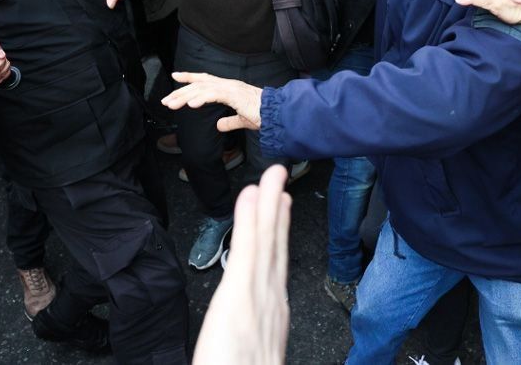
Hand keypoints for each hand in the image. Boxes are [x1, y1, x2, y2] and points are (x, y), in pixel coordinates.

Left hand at [162, 72, 262, 131]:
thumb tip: (218, 125)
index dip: (190, 77)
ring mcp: (231, 88)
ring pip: (203, 88)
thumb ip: (230, 122)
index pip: (206, 80)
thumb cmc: (264, 115)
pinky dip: (201, 98)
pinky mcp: (235, 95)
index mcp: (230, 88)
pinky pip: (214, 95)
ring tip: (172, 104)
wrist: (278, 114)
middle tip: (166, 100)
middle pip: (199, 84)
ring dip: (185, 96)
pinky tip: (191, 104)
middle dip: (180, 92)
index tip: (175, 77)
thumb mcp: (243, 120)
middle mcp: (228, 84)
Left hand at [192, 165, 290, 364]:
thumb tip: (249, 337)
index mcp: (271, 321)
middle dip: (278, 212)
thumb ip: (252, 343)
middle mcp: (271, 305)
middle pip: (276, 249)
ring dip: (269, 204)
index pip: (275, 268)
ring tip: (271, 175)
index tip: (278, 209)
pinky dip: (252, 220)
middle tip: (279, 178)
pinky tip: (253, 197)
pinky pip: (247, 249)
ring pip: (266, 242)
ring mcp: (259, 299)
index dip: (279, 235)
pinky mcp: (241, 297)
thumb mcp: (249, 357)